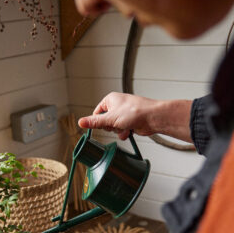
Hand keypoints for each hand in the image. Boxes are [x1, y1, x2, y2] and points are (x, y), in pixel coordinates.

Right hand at [78, 92, 192, 141]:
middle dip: (111, 127)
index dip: (98, 121)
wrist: (153, 117)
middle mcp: (117, 106)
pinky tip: (130, 131)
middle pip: (105, 122)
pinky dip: (125, 132)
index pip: (97, 113)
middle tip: (116, 124)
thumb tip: (80, 122)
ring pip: (114, 128)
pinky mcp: (130, 122)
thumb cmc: (135, 112)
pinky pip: (122, 130)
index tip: (101, 126)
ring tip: (125, 126)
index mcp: (110, 100)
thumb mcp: (110, 118)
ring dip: (118, 131)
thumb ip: (95, 122)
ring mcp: (124, 114)